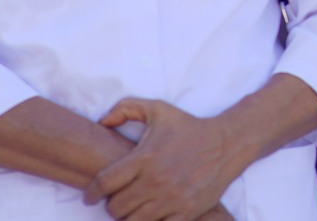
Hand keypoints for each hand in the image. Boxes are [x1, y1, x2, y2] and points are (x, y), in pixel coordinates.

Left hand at [85, 99, 245, 220]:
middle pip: (116, 207)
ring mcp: (171, 199)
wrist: (227, 143)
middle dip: (112, 205)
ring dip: (128, 217)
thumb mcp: (158, 109)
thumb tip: (102, 121)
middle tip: (118, 199)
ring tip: (132, 209)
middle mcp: (155, 181)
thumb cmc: (189, 127)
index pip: (105, 182)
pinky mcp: (186, 212)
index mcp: (145, 158)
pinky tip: (150, 215)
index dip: (91, 193)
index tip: (89, 197)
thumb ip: (126, 108)